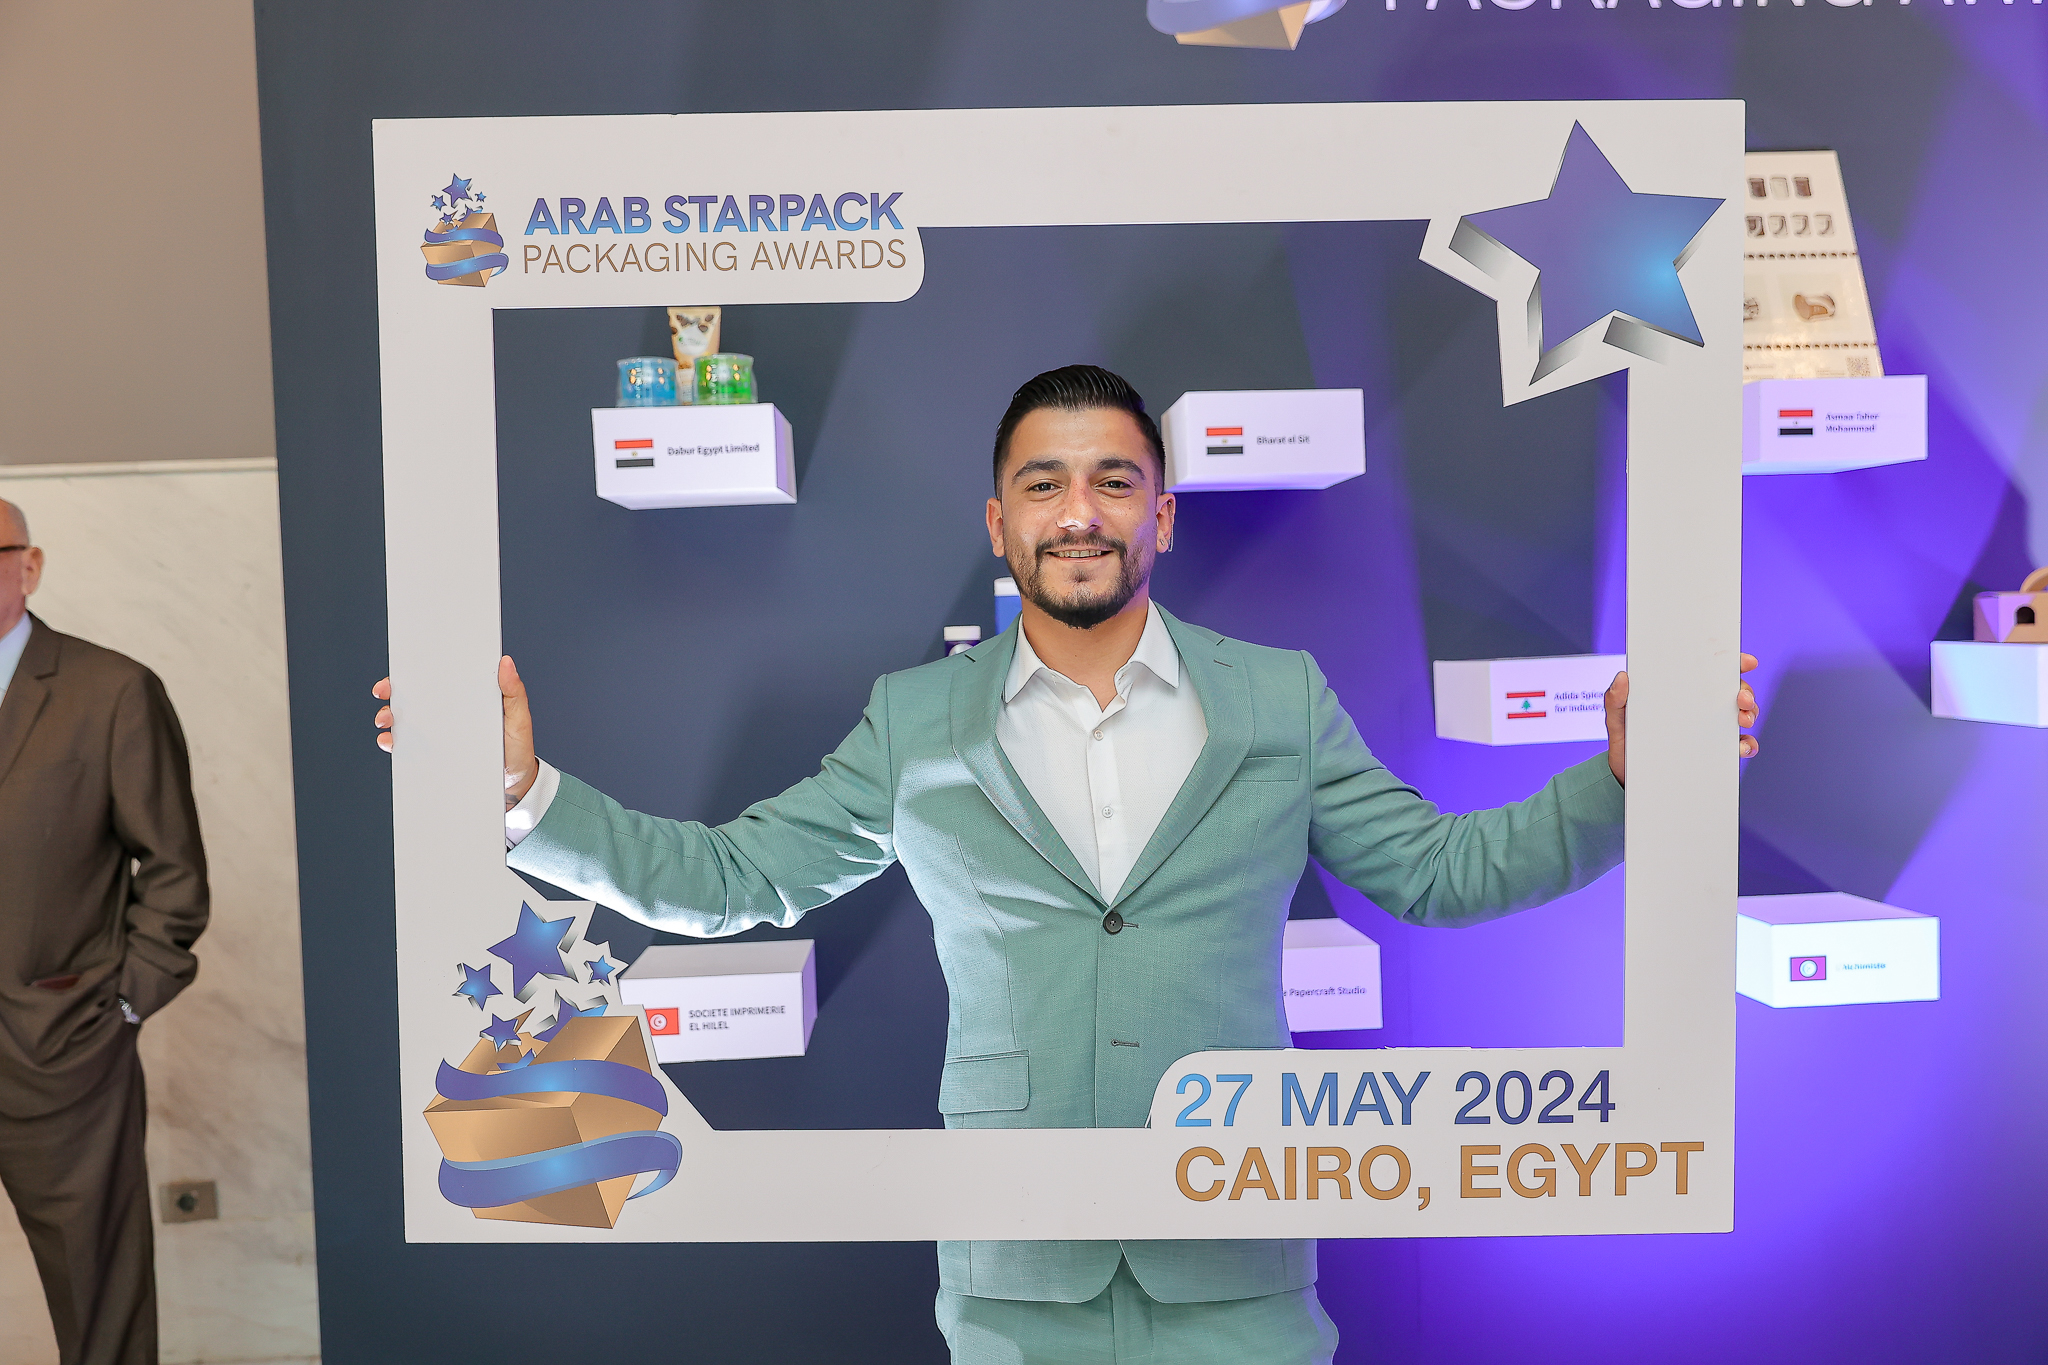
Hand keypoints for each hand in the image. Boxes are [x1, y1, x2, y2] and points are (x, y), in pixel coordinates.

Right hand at [372, 656, 540, 808]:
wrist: (515, 783)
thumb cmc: (517, 746)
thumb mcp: (519, 717)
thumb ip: (513, 692)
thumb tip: (505, 661)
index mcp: (464, 699)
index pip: (437, 680)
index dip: (416, 672)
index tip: (402, 670)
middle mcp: (447, 715)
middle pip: (414, 698)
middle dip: (393, 692)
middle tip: (385, 692)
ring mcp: (438, 735)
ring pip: (404, 721)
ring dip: (388, 717)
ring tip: (386, 720)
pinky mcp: (433, 755)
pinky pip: (407, 747)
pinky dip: (393, 743)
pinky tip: (390, 742)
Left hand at [1602, 653, 1760, 787]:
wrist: (1627, 777)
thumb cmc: (1624, 742)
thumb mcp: (1616, 720)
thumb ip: (1615, 700)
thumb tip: (1622, 677)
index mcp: (1680, 692)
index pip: (1710, 671)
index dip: (1732, 663)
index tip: (1746, 662)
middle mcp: (1699, 707)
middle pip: (1733, 692)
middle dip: (1745, 691)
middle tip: (1741, 699)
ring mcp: (1709, 729)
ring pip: (1741, 715)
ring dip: (1750, 714)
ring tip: (1743, 719)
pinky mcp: (1713, 752)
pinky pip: (1738, 746)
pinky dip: (1747, 745)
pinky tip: (1742, 747)